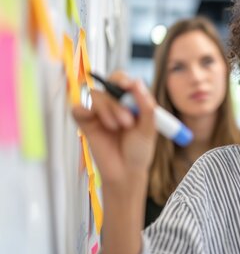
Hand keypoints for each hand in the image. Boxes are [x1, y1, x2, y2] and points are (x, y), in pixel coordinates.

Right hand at [72, 72, 156, 188]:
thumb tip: (137, 82)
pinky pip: (77, 109)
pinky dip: (83, 111)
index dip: (123, 80)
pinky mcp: (86, 123)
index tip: (127, 86)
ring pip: (96, 96)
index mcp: (131, 102)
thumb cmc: (139, 150)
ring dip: (107, 110)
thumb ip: (146, 106)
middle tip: (127, 122)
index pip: (123, 81)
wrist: (125, 172)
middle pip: (109, 86)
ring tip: (116, 128)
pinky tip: (92, 120)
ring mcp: (99, 113)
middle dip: (118, 102)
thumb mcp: (148, 128)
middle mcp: (114, 104)